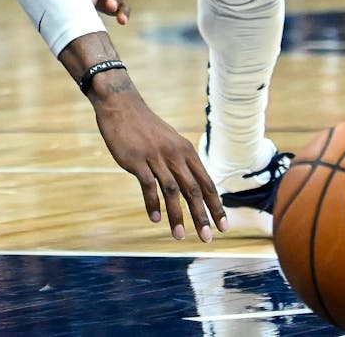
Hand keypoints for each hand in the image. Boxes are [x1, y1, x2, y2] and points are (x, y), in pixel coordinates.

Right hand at [88, 76, 226, 241]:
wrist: (121, 106)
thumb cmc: (146, 128)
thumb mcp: (170, 142)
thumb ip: (181, 162)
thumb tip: (193, 186)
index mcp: (186, 152)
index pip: (207, 183)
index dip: (216, 206)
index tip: (223, 227)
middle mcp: (175, 155)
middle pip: (193, 190)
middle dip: (202, 216)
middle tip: (207, 238)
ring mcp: (155, 157)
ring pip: (172, 191)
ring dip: (176, 215)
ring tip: (179, 236)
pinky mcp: (136, 160)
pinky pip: (148, 185)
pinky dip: (152, 203)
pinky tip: (155, 219)